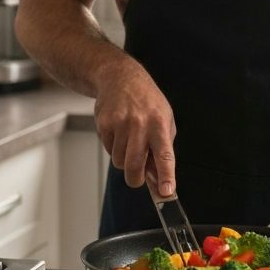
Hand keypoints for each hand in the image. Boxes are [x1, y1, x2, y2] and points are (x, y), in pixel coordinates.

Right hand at [94, 58, 175, 194]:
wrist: (120, 77)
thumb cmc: (146, 101)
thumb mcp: (164, 119)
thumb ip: (163, 148)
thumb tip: (159, 179)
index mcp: (159, 123)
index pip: (164, 155)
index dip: (165, 176)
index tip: (166, 192)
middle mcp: (140, 123)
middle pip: (134, 166)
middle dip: (136, 179)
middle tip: (138, 177)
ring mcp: (120, 123)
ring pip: (120, 162)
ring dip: (125, 160)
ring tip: (129, 141)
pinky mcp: (104, 124)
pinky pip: (109, 150)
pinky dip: (115, 148)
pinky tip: (119, 132)